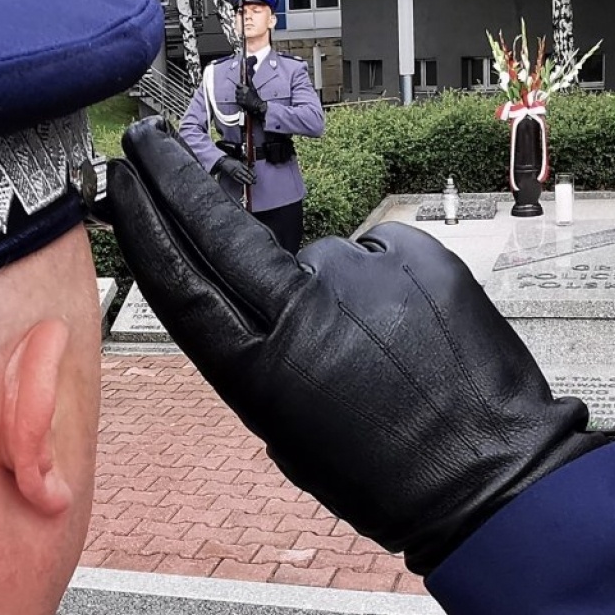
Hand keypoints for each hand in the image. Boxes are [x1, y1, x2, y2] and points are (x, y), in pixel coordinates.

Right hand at [112, 119, 614, 573]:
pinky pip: (384, 257)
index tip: (122, 179)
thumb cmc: (390, 478)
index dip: (144, 221)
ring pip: (323, 259)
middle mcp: (306, 310)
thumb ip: (262, 360)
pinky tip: (414, 336)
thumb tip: (255, 304)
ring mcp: (367, 275)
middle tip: (150, 137)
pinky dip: (387, 287)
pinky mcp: (422, 257)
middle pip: (222, 227)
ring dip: (333, 290)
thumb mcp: (291, 437)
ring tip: (381, 353)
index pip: (181, 279)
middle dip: (177, 176)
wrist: (493, 478)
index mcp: (262, 370)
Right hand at [212, 153, 255, 186]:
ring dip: (246, 180)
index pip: (248, 169)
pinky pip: (236, 179)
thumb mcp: (238, 160)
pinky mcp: (231, 174)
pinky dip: (239, 181)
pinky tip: (243, 183)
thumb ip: (244, 164)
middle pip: (245, 173)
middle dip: (250, 178)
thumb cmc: (231, 160)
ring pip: (241, 177)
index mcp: (240, 163)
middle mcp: (238, 167)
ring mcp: (234, 171)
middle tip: (254, 181)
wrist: (222, 161)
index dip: (252, 173)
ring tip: (250, 183)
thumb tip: (252, 166)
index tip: (255, 176)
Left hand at [236, 81, 267, 118]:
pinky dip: (239, 101)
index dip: (238, 86)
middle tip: (241, 93)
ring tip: (242, 98)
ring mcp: (241, 98)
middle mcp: (243, 93)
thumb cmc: (256, 97)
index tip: (240, 87)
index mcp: (246, 88)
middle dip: (238, 91)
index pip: (238, 85)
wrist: (257, 106)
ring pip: (236, 96)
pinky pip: (237, 101)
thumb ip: (250, 82)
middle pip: (236, 90)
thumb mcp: (253, 89)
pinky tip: (242, 101)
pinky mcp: (240, 103)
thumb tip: (248, 75)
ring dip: (238, 96)